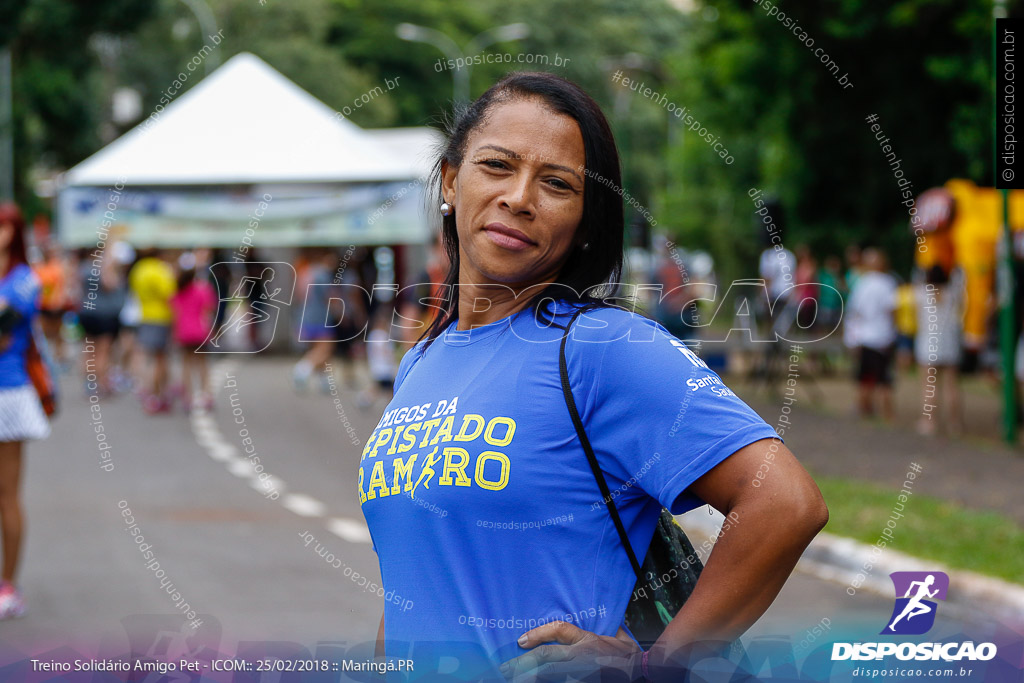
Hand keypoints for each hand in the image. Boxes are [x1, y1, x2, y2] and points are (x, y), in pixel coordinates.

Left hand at [500, 620, 640, 681]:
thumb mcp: (613, 635)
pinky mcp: (583, 681)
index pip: (559, 631)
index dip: (538, 634)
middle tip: (503, 670)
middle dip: (521, 664)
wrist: (644, 673)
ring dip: (528, 678)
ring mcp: (582, 673)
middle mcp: (582, 657)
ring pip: (549, 675)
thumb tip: (580, 626)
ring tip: (511, 680)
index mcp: (587, 641)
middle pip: (546, 658)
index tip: (520, 641)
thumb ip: (595, 630)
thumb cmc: (628, 654)